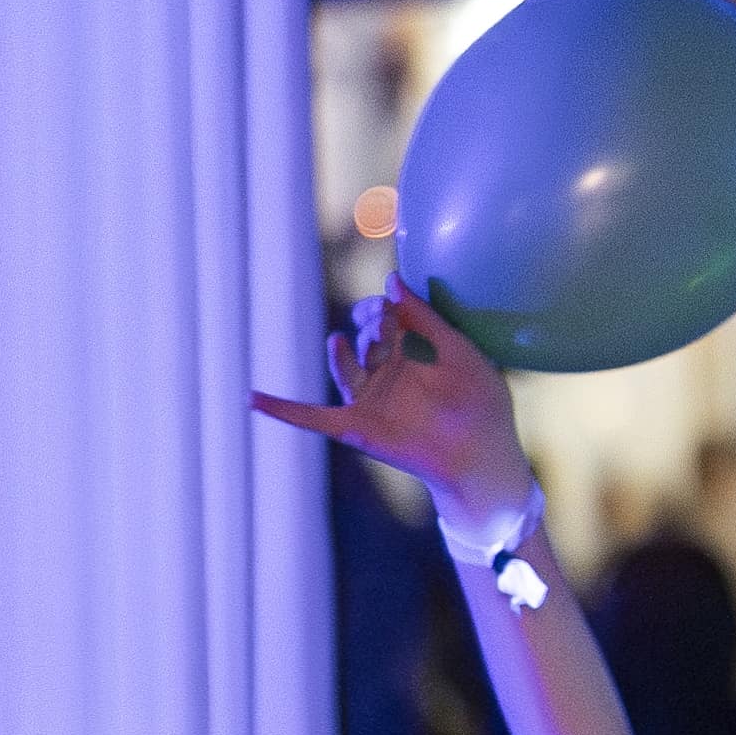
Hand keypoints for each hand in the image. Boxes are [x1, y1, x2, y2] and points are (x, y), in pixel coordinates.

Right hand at [248, 286, 541, 548]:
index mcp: (410, 352)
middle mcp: (385, 373)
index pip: (382, 317)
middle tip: (380, 320)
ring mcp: (369, 400)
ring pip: (344, 368)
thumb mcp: (457, 351)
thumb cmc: (480, 404)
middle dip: (368, 323)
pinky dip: (284, 410)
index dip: (381, 307)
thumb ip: (425, 317)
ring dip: (342, 354)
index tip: (389, 306)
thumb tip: (392, 279)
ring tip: (342, 341)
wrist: (482, 455)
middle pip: (362, 337)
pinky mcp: (356, 427)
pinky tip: (253, 400)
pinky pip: (314, 418)